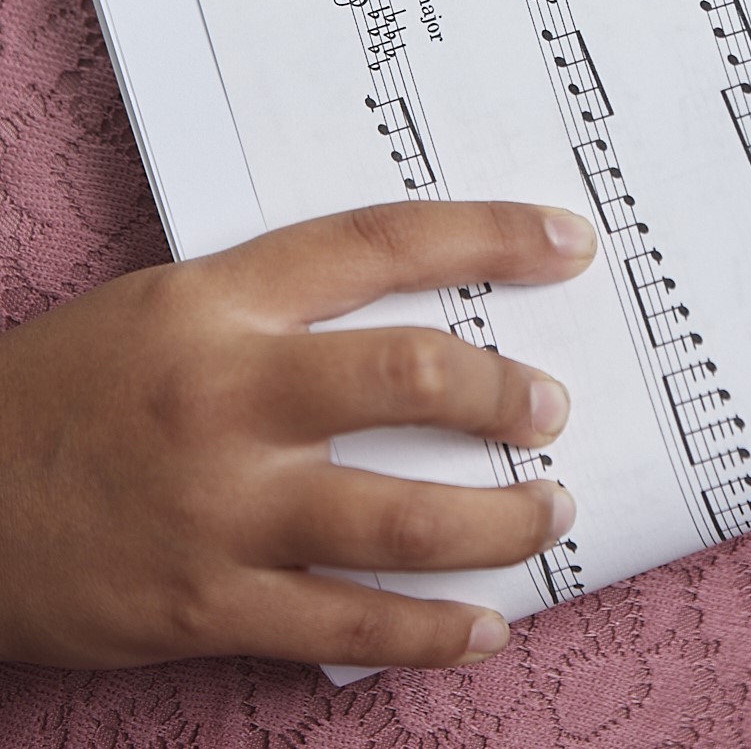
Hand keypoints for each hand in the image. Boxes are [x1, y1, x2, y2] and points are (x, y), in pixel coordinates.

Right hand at [0, 199, 596, 668]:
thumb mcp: (164, 307)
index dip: (489, 235)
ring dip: (498, 522)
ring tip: (549, 511)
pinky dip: (431, 632)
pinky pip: (345, 627)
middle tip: (552, 408)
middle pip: (409, 379)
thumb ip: (278, 304)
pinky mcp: (205, 608)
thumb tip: (418, 312)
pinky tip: (484, 628)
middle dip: (504, 395)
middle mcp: (228, 397)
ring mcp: (220, 511)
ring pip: (398, 519)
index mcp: (219, 302)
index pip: (381, 242)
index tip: (568, 242)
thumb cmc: (65, 392)